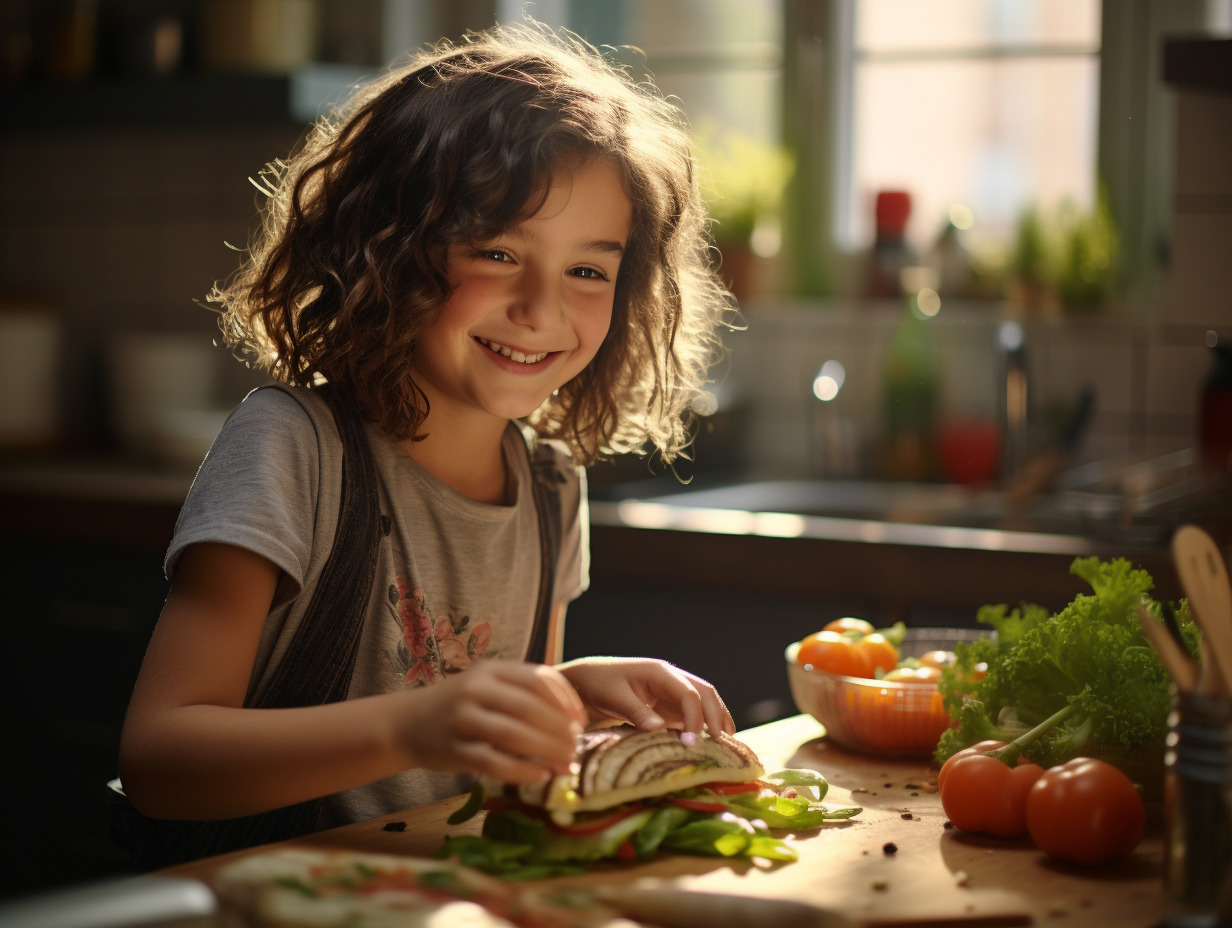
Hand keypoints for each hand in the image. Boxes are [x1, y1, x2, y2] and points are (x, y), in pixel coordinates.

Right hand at [393, 660, 586, 783]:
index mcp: (490, 669)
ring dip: (547, 751)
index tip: (581, 720)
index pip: (538, 678)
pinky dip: (523, 771)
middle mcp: (475, 689)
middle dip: (560, 730)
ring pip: (514, 735)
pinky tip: (540, 776)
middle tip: (577, 746)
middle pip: (529, 708)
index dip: (566, 700)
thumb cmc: (459, 705)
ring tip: (567, 763)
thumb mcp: (487, 685)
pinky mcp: (455, 750)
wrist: (407, 723)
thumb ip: (522, 692)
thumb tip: (572, 717)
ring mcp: (463, 719)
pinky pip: (495, 762)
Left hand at [558, 657, 734, 737]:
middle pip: (704, 692)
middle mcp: (671, 679)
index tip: (692, 742)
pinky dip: (703, 725)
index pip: (688, 693)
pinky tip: (710, 741)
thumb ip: (637, 712)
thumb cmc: (600, 684)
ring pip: (703, 701)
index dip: (695, 717)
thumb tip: (659, 729)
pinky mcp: (668, 704)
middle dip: (716, 715)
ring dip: (716, 718)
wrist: (589, 680)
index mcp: (660, 672)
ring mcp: (671, 691)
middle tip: (721, 742)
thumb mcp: (614, 698)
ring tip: (727, 742)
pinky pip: (692, 713)